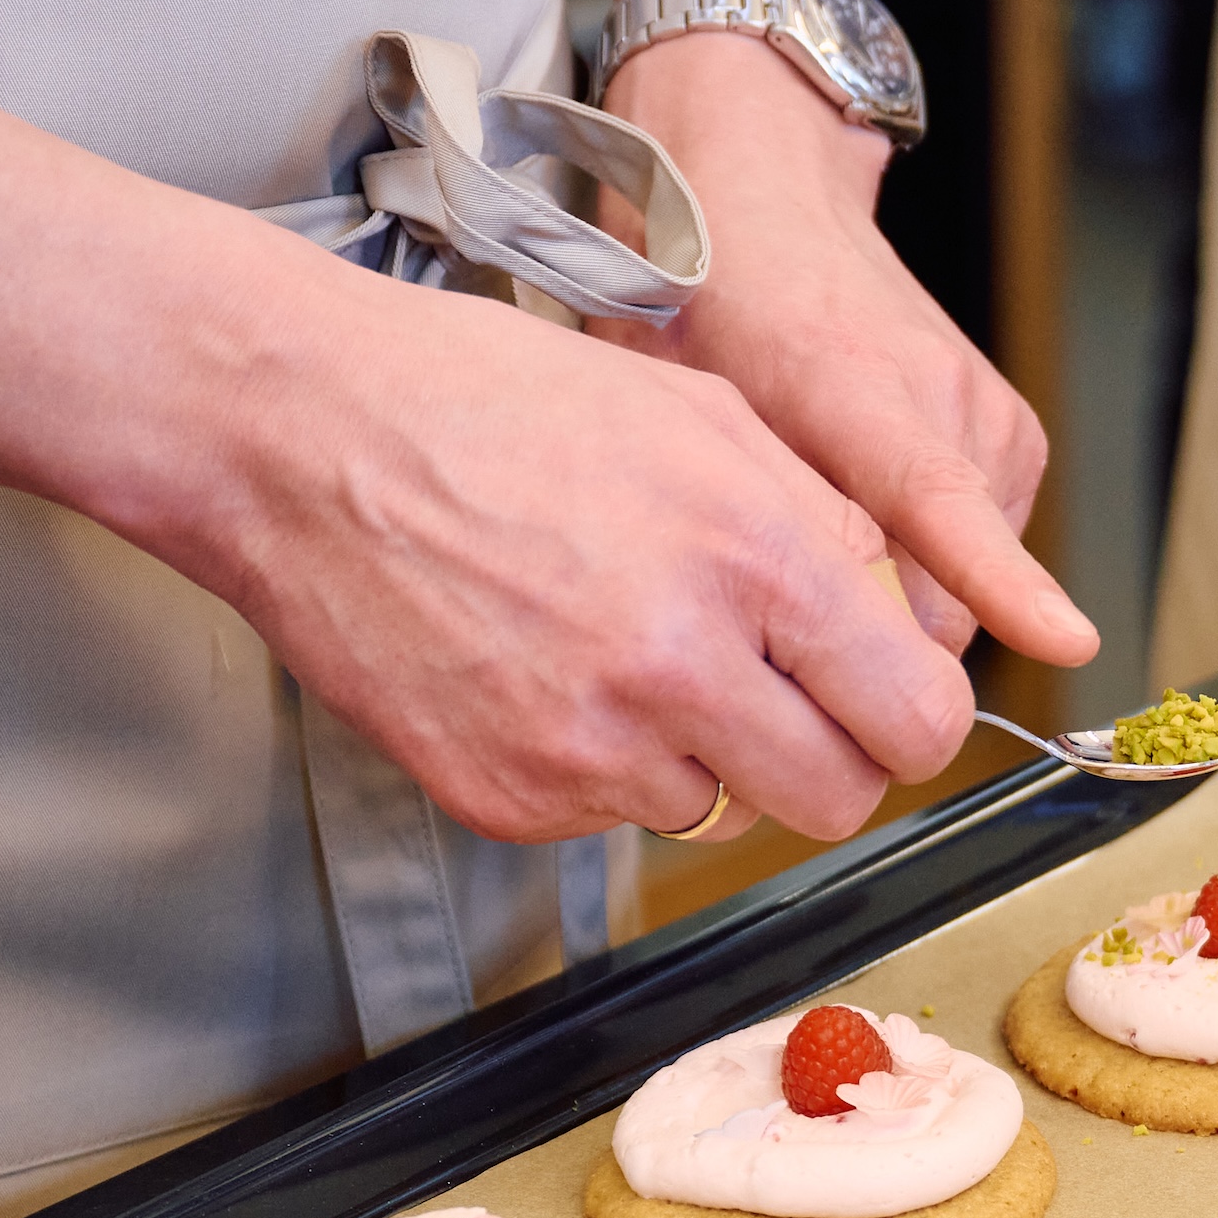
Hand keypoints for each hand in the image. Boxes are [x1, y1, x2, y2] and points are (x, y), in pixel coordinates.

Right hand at [170, 237, 976, 846]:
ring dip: (707, 757)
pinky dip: (604, 766)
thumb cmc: (488, 401)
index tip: (886, 703)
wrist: (300, 437)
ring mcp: (588, 747)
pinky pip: (614, 816)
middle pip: (838, 799)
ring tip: (634, 655)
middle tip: (783, 702)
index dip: (912, 716)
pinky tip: (552, 673)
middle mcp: (679, 666)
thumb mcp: (700, 414)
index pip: (916, 717)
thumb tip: (900, 614)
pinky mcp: (509, 797)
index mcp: (752, 558)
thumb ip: (822, 523)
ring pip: (726, 813)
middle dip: (830, 758)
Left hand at [595, 33, 1098, 670]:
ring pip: (966, 587)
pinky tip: (871, 506)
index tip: (1069, 642)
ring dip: (901, 594)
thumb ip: (742, 523)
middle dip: (877, 638)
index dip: (1003, 582)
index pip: (940, 501)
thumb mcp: (679, 414)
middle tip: (792, 601)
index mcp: (852, 385)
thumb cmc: (709, 306)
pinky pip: (981, 552)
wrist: (767, 203)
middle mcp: (946, 398)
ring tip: (829, 525)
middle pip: (946, 597)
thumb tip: (789, 644)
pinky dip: (931, 560)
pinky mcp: (1018, 437)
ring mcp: (993, 416)